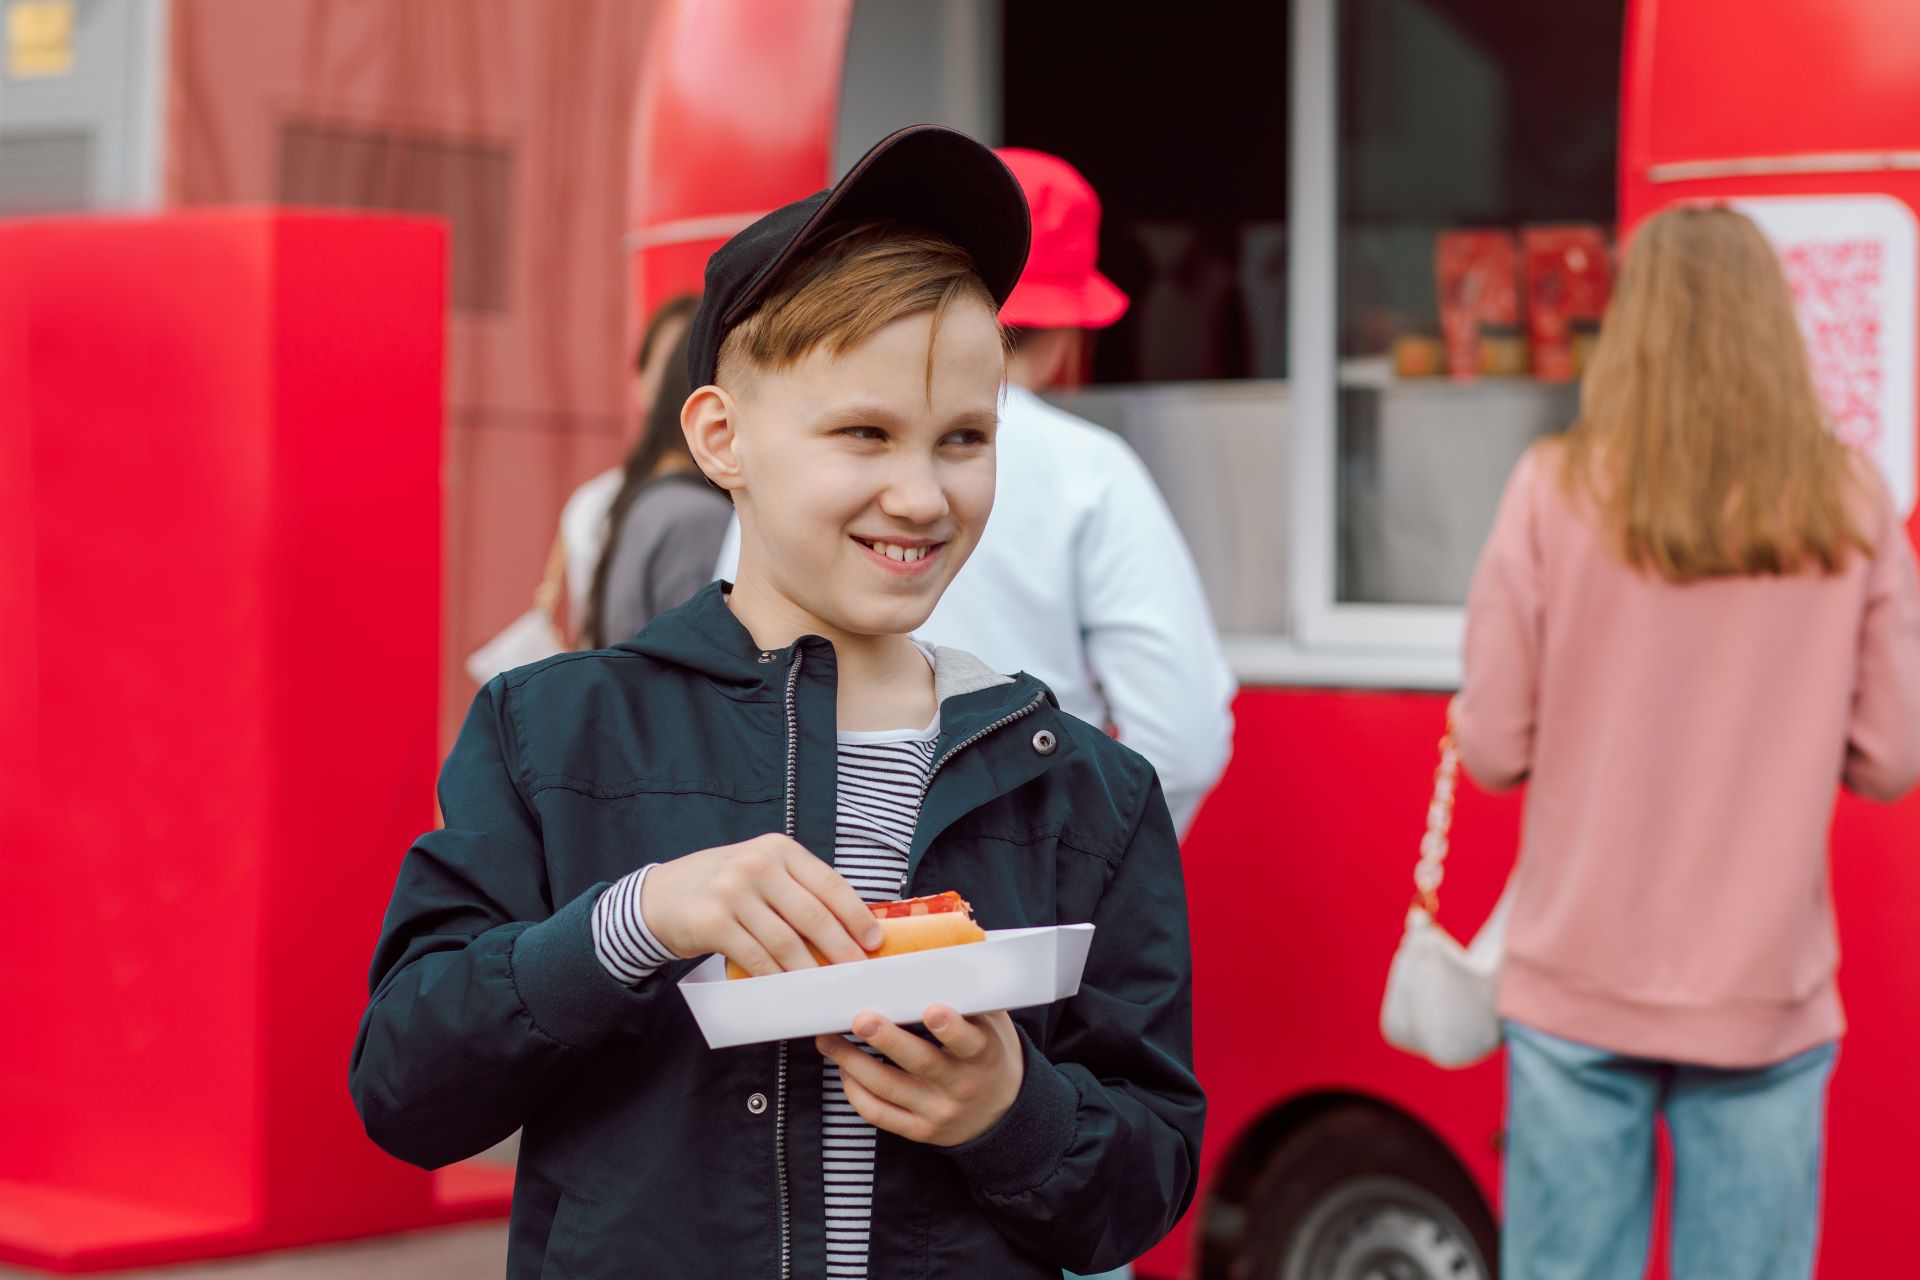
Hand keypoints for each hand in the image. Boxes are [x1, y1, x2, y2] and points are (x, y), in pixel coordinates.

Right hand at [639, 833, 881, 975]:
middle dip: (842, 949)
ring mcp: (733, 892)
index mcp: (778, 849)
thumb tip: (850, 926)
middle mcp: (757, 865)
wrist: (660, 896)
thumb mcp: (761, 870)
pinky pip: (757, 958)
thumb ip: (798, 889)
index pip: (830, 884)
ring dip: (811, 970)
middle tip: (858, 972)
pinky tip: (791, 989)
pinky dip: (777, 978)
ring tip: (828, 986)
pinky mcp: (713, 922)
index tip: (874, 941)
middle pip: (813, 915)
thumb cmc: (722, 886)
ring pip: (786, 942)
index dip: (857, 916)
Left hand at [814, 1005, 1024, 1146]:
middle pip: (921, 1062)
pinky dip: (856, 1091)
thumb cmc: (990, 1053)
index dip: (951, 1028)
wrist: (1002, 1110)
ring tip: (828, 1038)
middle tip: (862, 1019)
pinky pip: (879, 1114)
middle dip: (888, 1040)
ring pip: (889, 1088)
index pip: (969, 1042)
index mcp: (984, 1054)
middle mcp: (961, 1085)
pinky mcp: (918, 1129)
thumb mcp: (993, 1023)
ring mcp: (937, 1111)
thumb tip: (936, 948)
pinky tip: (844, 1069)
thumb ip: (969, 994)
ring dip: (853, 1061)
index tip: (932, 1009)